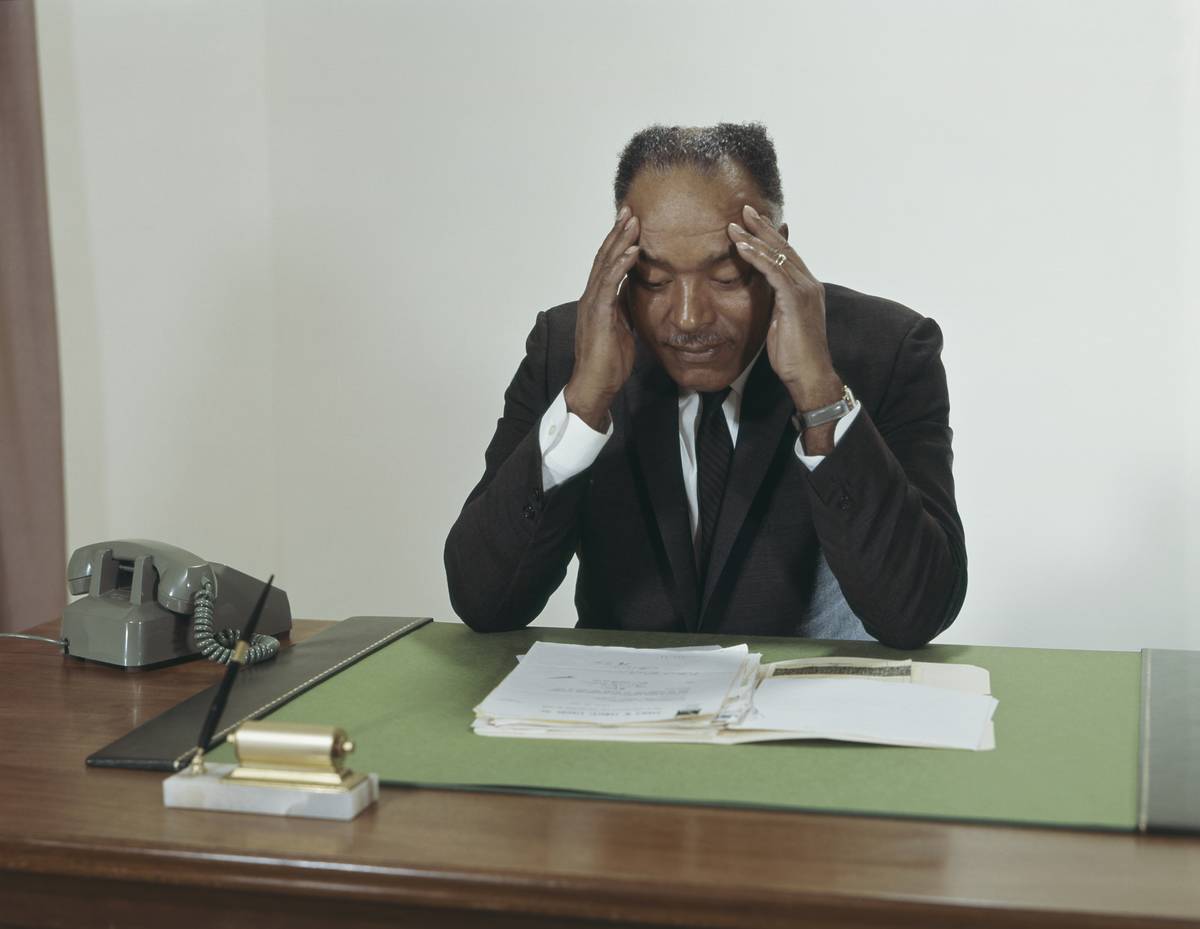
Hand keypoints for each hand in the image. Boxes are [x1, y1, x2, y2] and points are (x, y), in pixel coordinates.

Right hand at [564, 205, 640, 430]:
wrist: (595, 384)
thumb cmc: (609, 362)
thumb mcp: (623, 327)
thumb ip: (625, 308)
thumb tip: (636, 295)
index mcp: (598, 299)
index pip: (607, 263)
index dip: (618, 242)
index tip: (630, 222)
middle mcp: (591, 296)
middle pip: (604, 256)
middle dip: (617, 232)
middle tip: (630, 209)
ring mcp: (592, 304)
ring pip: (605, 264)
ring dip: (619, 241)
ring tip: (632, 221)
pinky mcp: (598, 314)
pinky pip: (609, 284)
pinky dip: (620, 265)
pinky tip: (632, 251)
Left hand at [727, 205, 843, 415]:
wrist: (810, 375)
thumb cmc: (794, 354)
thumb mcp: (781, 322)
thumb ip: (776, 302)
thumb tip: (764, 293)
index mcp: (806, 288)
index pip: (787, 255)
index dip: (769, 237)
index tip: (752, 223)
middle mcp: (809, 284)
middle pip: (784, 247)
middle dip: (762, 228)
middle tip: (744, 210)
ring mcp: (805, 290)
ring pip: (778, 255)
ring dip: (754, 239)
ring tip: (735, 225)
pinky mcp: (796, 300)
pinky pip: (775, 272)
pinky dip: (757, 257)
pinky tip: (742, 248)